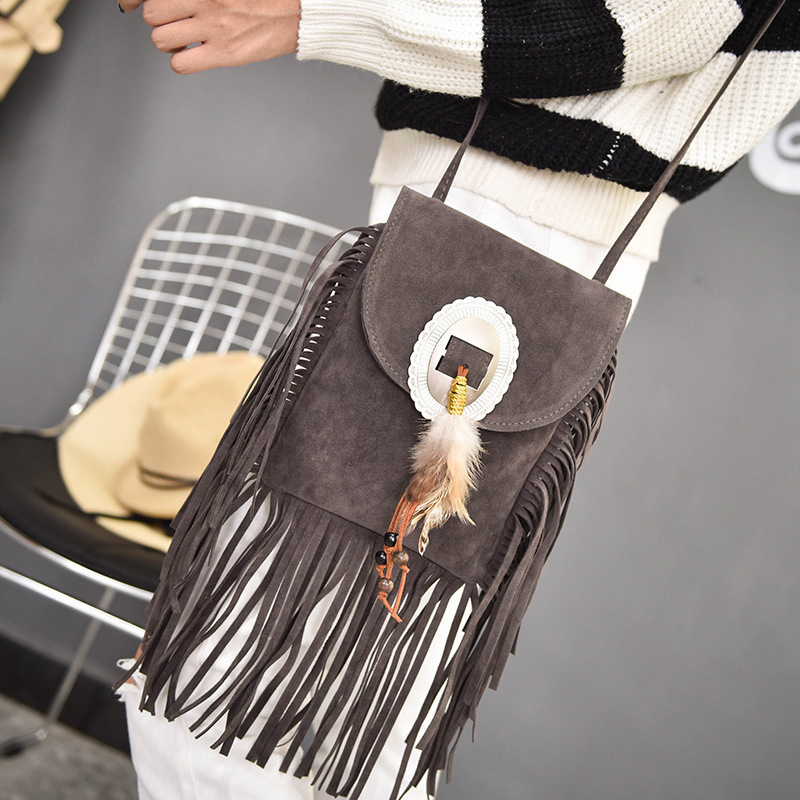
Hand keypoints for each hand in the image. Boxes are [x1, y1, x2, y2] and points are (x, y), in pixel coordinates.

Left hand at [118, 0, 300, 74]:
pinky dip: (181, 62)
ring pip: (160, 39)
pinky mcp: (224, 54)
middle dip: (158, 20)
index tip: (129, 4)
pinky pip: (180, 64)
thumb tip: (168, 5)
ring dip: (168, 42)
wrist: (295, 13)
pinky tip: (194, 55)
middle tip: (175, 22)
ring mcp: (213, 27)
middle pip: (151, 13)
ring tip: (185, 40)